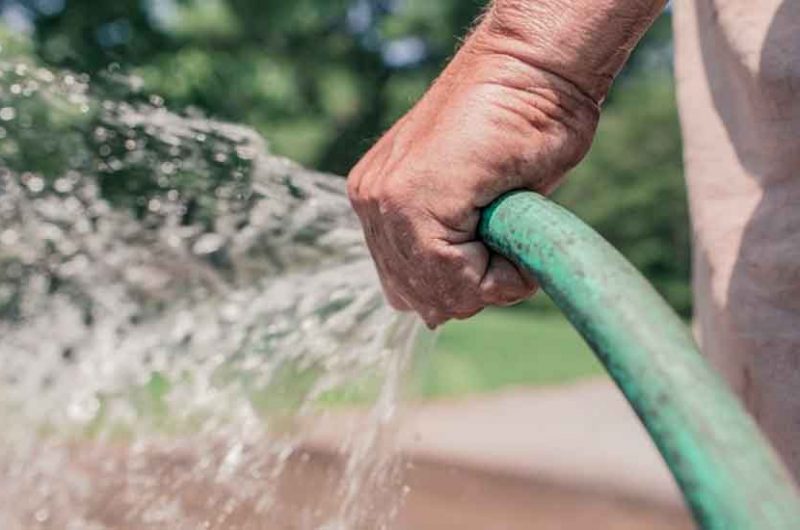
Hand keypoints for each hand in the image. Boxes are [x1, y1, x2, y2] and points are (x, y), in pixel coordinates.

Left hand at [347, 26, 599, 327]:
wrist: (534, 71)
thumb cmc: (520, 128)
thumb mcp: (477, 204)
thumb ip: (448, 248)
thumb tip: (434, 313)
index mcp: (380, 203)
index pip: (410, 288)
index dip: (465, 287)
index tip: (501, 249)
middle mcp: (372, 203)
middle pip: (419, 299)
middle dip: (473, 289)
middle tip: (508, 242)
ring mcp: (384, 200)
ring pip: (438, 294)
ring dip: (489, 281)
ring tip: (512, 231)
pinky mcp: (409, 199)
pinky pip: (455, 278)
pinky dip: (501, 275)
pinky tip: (515, 230)